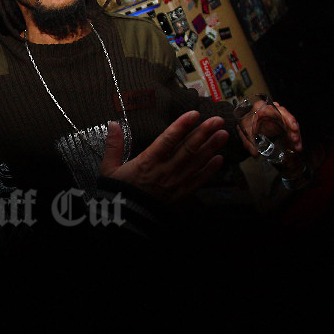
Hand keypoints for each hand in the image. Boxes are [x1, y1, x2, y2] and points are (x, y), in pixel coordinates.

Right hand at [100, 111, 228, 205]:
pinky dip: (209, 171)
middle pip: (187, 149)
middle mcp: (164, 171)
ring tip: (223, 134)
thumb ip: (113, 146)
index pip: (167, 140)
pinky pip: (197, 181)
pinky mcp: (179, 195)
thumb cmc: (117, 194)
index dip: (181, 126)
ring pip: (196, 163)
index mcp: (147, 162)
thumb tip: (113, 124)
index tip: (194, 113)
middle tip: (217, 120)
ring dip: (211, 148)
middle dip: (204, 133)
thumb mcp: (109, 169)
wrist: (124, 220)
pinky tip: (219, 160)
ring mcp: (174, 184)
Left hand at [237, 101, 302, 155]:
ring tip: (298, 147)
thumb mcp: (244, 132)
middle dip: (293, 130)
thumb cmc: (245, 124)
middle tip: (296, 140)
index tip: (294, 128)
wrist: (245, 125)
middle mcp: (273, 111)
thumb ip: (249, 143)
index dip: (288, 118)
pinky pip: (289, 130)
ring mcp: (278, 117)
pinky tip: (296, 146)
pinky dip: (293, 138)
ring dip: (295, 136)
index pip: (278, 110)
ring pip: (290, 125)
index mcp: (263, 108)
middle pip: (287, 118)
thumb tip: (255, 154)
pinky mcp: (281, 124)